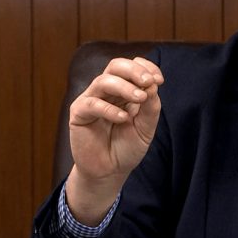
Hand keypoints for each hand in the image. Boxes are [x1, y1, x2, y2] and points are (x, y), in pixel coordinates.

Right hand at [65, 57, 163, 223]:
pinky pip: (92, 103)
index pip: (132, 66)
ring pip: (104, 80)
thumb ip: (150, 107)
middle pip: (116, 66)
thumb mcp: (145, 127)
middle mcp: (107, 91)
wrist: (110, 172)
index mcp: (124, 90)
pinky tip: (123, 118)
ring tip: (140, 99)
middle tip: (148, 82)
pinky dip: (109, 109)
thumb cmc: (127, 148)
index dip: (146, 67)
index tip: (159, 80)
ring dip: (125, 87)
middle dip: (134, 71)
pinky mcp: (79, 113)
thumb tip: (152, 84)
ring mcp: (91, 99)